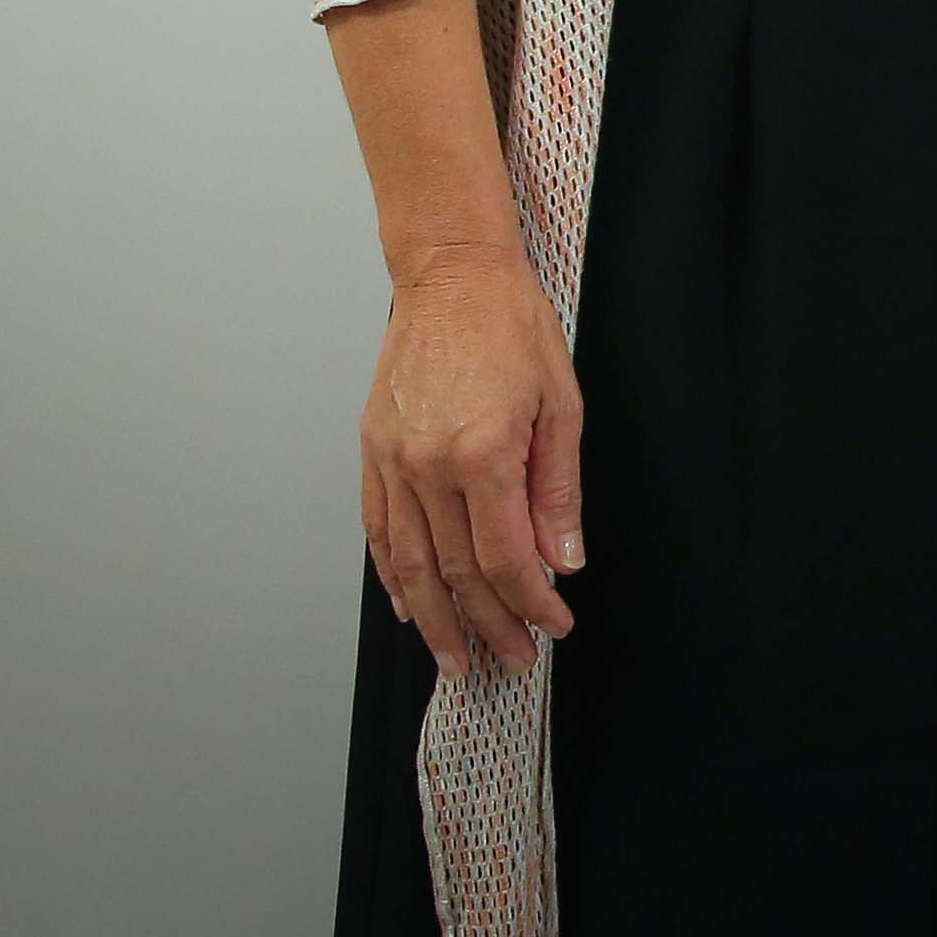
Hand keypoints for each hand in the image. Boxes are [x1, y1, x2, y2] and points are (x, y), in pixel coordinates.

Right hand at [360, 244, 582, 677]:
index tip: (553, 625)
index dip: (530, 602)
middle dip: (488, 625)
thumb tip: (563, 559)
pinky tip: (410, 605)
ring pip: (409, 564)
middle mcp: (427, 465)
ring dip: (435, 620)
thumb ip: (558, 489)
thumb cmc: (511, 326)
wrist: (451, 276)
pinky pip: (378, 529)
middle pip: (456, 571)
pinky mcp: (372, 451)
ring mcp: (392, 461)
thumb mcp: (560, 403)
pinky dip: (393, 574)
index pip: (504, 558)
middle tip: (513, 659)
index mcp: (481, 453)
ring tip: (457, 659)